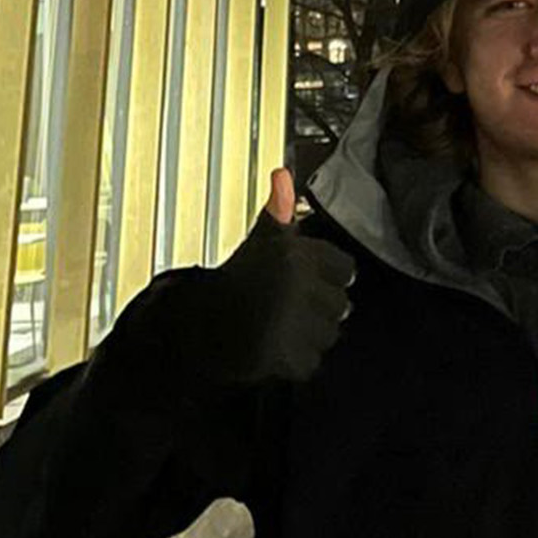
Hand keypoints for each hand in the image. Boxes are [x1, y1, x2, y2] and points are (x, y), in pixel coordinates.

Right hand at [183, 169, 356, 383]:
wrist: (193, 326)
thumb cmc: (231, 282)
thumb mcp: (257, 242)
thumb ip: (279, 212)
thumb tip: (283, 176)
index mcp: (294, 255)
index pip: (344, 269)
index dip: (326, 277)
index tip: (304, 281)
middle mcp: (296, 287)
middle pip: (340, 305)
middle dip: (318, 309)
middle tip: (287, 307)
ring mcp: (291, 323)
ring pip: (328, 335)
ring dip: (309, 335)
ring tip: (278, 326)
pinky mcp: (284, 356)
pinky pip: (310, 362)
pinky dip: (295, 361)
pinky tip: (273, 347)